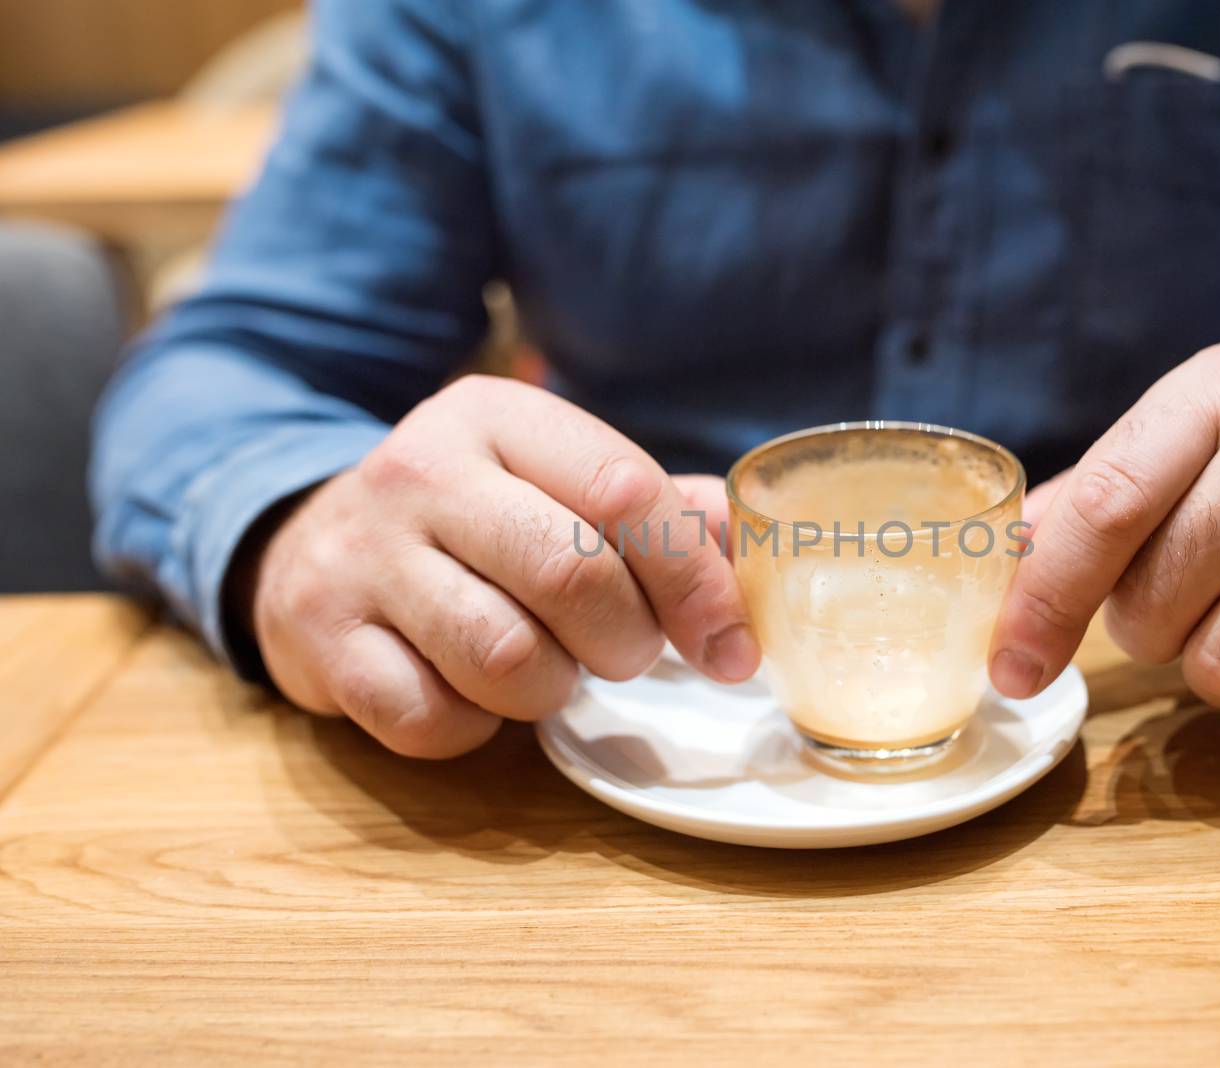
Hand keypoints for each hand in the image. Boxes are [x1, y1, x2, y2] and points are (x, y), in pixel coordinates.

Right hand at [241, 375, 756, 757]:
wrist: (312, 542)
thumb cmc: (477, 521)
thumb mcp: (559, 481)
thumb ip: (663, 510)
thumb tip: (760, 556)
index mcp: (498, 415)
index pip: (625, 491)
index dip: (697, 582)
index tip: (732, 646)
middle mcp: (421, 471)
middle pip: (572, 575)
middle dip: (627, 641)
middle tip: (625, 653)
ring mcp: (361, 556)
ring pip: (504, 659)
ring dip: (549, 689)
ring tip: (541, 666)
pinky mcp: (320, 641)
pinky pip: (432, 720)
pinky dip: (472, 729)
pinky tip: (467, 694)